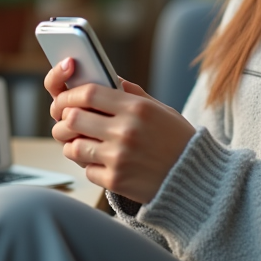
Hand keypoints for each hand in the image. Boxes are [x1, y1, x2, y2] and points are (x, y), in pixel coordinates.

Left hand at [43, 58, 195, 202]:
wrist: (197, 179)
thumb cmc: (178, 141)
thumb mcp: (160, 109)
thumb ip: (132, 93)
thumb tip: (106, 79)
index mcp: (137, 108)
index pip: (88, 93)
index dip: (69, 95)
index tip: (65, 99)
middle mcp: (126, 131)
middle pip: (73, 118)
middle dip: (64, 118)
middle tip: (67, 120)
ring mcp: (119, 157)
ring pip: (73, 146)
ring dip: (73, 143)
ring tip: (81, 142)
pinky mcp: (116, 181)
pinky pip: (87, 169)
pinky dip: (90, 165)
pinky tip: (103, 162)